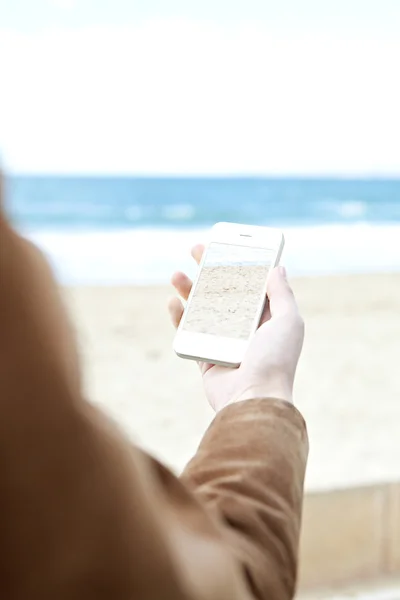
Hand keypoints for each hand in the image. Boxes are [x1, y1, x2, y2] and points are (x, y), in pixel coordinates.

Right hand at [168, 245, 303, 411]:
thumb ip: (282, 294)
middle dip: (209, 269)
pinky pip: (189, 331)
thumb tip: (278, 267)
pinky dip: (179, 316)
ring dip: (189, 289)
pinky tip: (173, 301)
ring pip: (202, 308)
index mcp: (267, 318)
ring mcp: (223, 341)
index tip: (227, 245)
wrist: (254, 399)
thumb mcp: (288, 321)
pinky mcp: (205, 356)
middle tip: (196, 250)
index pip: (251, 284)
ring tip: (176, 274)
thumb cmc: (275, 360)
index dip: (239, 263)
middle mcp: (245, 328)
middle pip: (223, 291)